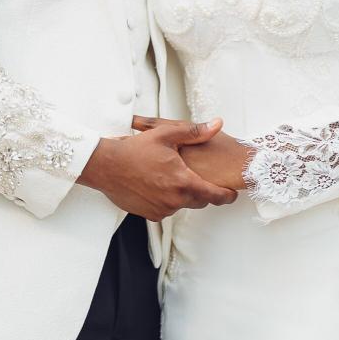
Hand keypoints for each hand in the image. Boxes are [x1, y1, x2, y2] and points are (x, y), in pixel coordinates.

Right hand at [78, 119, 237, 221]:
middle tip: (200, 178)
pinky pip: (166, 209)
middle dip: (203, 191)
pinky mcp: (150, 215)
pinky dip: (167, 199)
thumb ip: (195, 132)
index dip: (226, 195)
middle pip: (200, 200)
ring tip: (171, 176)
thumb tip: (216, 124)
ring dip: (182, 194)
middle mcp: (174, 200)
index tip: (231, 193)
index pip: (214, 195)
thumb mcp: (166, 135)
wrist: (106, 166)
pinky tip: (158, 184)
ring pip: (182, 204)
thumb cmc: (134, 150)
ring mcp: (161, 209)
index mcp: (183, 181)